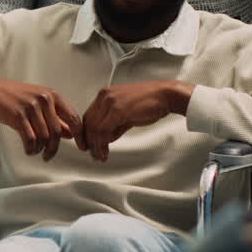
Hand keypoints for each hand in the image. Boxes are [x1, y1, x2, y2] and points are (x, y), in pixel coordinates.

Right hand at [0, 77, 80, 160]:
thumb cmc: (12, 96)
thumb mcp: (37, 102)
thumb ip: (55, 116)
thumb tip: (70, 133)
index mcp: (52, 95)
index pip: (74, 118)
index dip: (80, 135)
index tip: (82, 146)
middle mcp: (44, 99)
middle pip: (57, 132)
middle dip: (54, 148)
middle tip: (49, 155)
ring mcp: (30, 107)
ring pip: (44, 137)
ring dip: (40, 149)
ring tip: (35, 151)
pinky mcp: (18, 116)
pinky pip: (30, 139)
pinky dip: (31, 149)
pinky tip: (29, 150)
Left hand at [78, 80, 192, 161]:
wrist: (165, 96)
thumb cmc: (150, 103)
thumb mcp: (126, 113)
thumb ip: (115, 125)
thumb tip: (106, 138)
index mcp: (104, 94)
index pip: (88, 116)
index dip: (85, 133)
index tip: (87, 145)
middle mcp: (104, 96)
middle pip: (89, 123)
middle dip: (89, 142)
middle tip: (93, 154)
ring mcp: (110, 102)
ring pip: (95, 128)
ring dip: (96, 145)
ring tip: (99, 156)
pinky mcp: (118, 110)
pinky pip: (104, 130)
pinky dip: (102, 143)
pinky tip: (105, 151)